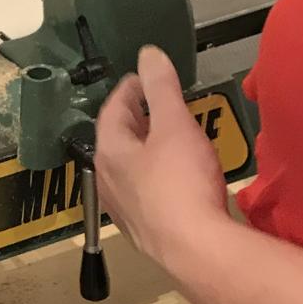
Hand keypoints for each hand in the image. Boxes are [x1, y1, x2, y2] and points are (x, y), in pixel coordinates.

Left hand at [94, 46, 230, 260]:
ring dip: (147, 149)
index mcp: (109, 152)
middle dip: (137, 119)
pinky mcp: (143, 228)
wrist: (195, 249)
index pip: (111, 110)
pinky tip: (177, 178)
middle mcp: (107, 180)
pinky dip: (156, 175)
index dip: (129, 90)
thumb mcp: (174, 125)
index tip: (143, 78)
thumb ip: (161, 88)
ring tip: (170, 137)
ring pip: (130, 168)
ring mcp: (123, 208)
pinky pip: (144, 192)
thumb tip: (148, 54)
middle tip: (158, 104)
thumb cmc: (181, 184)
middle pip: (118, 140)